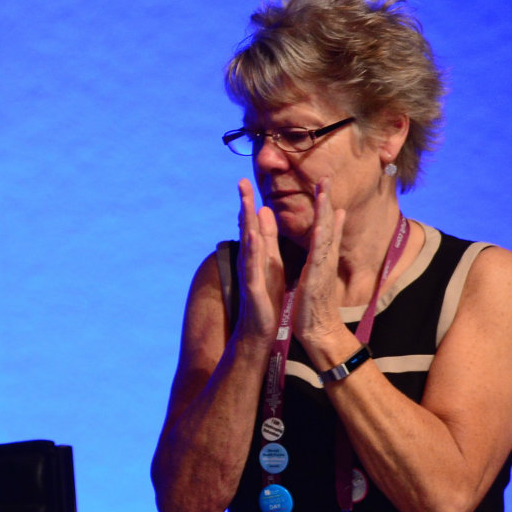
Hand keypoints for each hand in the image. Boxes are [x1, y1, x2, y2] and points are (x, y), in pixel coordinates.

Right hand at [234, 179, 285, 345]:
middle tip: (241, 182)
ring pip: (248, 244)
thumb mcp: (270, 263)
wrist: (260, 330)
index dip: (249, 203)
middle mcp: (250, 260)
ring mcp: (250, 273)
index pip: (252, 225)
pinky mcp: (253, 288)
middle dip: (245, 205)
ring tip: (246, 202)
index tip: (245, 182)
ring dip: (246, 223)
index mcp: (257, 254)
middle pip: (246, 228)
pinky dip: (251, 250)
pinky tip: (251, 236)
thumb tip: (262, 212)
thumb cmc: (267, 297)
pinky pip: (252, 266)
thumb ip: (267, 239)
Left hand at [293, 180, 353, 359]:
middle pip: (327, 224)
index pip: (325, 225)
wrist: (319, 330)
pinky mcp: (316, 279)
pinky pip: (318, 257)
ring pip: (325, 236)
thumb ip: (325, 253)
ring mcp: (322, 268)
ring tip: (325, 193)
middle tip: (326, 177)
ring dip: (324, 214)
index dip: (324, 203)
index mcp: (321, 256)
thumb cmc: (315, 302)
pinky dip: (321, 241)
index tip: (324, 181)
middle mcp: (324, 259)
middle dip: (326, 200)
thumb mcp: (319, 272)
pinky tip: (321, 225)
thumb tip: (328, 240)